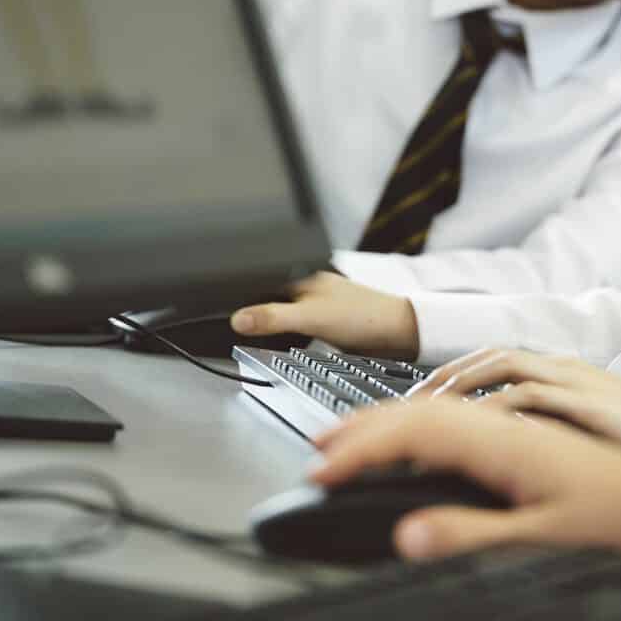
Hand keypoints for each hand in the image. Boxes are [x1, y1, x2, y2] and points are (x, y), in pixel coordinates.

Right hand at [231, 271, 417, 356]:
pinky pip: (299, 327)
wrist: (399, 334)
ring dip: (273, 325)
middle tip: (237, 330)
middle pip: (271, 298)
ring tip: (258, 338)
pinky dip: (289, 335)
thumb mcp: (310, 318)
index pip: (261, 281)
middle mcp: (310, 286)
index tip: (221, 313)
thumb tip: (238, 319)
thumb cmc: (363, 316)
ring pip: (285, 313)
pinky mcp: (328, 322)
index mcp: (303, 276)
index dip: (241, 297)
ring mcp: (320, 304)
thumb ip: (273, 317)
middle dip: (255, 313)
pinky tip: (288, 344)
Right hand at [311, 401, 620, 558]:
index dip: (361, 448)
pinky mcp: (530, 441)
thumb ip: (469, 534)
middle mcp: (508, 426)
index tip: (321, 470)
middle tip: (317, 451)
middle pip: (421, 412)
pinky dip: (425, 430)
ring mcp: (519, 430)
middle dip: (364, 428)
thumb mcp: (540, 538)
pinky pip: (463, 422)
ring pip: (441, 413)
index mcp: (505, 442)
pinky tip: (418, 449)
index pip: (413, 433)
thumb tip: (405, 535)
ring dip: (391, 424)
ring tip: (352, 442)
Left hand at [412, 348, 620, 465]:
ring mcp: (576, 381)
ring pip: (501, 366)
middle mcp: (561, 368)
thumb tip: (491, 448)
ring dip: (456, 388)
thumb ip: (540, 432)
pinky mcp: (589, 402)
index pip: (489, 362)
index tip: (410, 407)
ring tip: (421, 414)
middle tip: (398, 410)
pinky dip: (496, 407)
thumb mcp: (579, 436)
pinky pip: (532, 395)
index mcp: (558, 373)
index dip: (445, 380)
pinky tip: (470, 428)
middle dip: (437, 381)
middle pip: (484, 357)